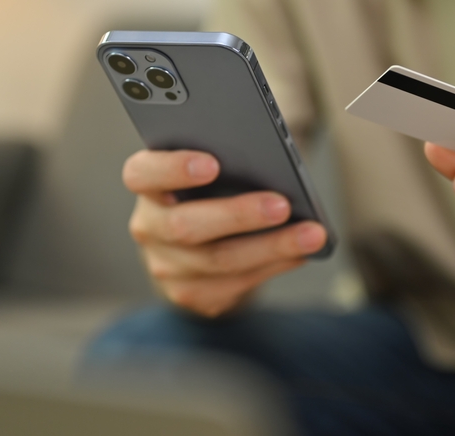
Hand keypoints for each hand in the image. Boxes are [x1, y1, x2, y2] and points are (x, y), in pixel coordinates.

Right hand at [123, 149, 327, 316]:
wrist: (192, 244)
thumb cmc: (210, 190)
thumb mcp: (209, 169)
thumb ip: (227, 160)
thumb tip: (274, 163)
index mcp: (147, 185)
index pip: (143, 174)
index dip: (173, 169)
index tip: (212, 164)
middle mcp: (149, 227)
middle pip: (186, 225)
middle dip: (238, 215)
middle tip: (283, 205)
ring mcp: (166, 266)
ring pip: (218, 261)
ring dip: (271, 247)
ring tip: (312, 234)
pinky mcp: (189, 294)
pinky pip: (234, 284)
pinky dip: (272, 266)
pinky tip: (300, 253)